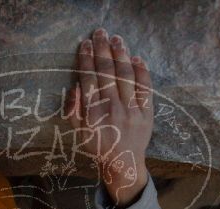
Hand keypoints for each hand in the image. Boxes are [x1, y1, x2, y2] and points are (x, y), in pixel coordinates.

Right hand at [65, 28, 153, 207]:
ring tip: (116, 39)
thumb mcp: (78, 131)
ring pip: (125, 76)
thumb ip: (73, 109)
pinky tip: (136, 58)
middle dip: (102, 50)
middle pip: (106, 73)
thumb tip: (75, 87)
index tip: (85, 44)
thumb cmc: (97, 145)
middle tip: (100, 33)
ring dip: (120, 55)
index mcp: (93, 114)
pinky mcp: (147, 113)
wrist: (123, 163)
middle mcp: (112, 110)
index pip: (88, 80)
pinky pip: (145, 88)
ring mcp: (131, 111)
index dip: (87, 60)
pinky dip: (142, 71)